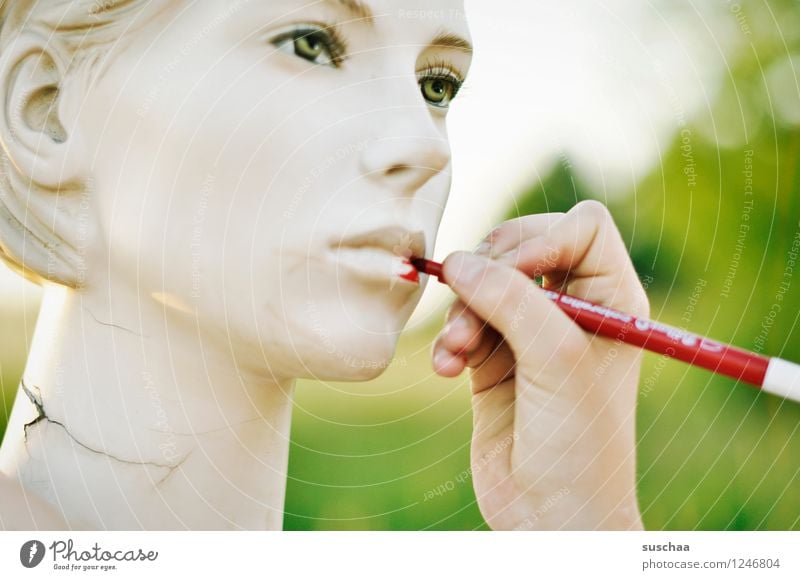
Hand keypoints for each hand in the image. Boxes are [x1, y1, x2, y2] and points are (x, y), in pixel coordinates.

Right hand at [432, 201, 648, 529]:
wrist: (550, 515)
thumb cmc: (577, 441)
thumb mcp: (556, 359)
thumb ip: (509, 299)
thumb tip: (457, 260)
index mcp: (612, 299)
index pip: (581, 227)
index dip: (543, 237)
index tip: (513, 271)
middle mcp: (573, 308)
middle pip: (524, 245)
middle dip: (492, 271)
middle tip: (474, 303)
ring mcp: (530, 332)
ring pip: (484, 283)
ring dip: (463, 311)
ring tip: (458, 350)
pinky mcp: (493, 358)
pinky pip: (463, 322)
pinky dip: (449, 340)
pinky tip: (446, 369)